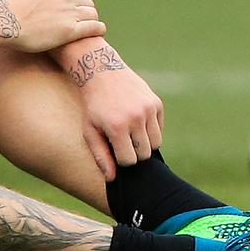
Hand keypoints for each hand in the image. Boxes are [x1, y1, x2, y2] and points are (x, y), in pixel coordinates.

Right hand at [0, 0, 104, 52]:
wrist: (3, 21)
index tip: (73, 7)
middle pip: (86, 1)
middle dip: (85, 9)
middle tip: (82, 18)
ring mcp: (69, 13)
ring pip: (92, 13)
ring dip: (92, 18)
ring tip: (91, 26)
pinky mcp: (70, 31)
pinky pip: (93, 27)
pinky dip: (98, 28)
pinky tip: (99, 31)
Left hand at [71, 52, 162, 179]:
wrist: (102, 71)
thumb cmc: (93, 105)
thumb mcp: (90, 130)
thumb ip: (100, 156)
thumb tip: (112, 179)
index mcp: (117, 126)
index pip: (129, 160)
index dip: (120, 158)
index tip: (113, 148)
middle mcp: (136, 117)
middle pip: (144, 154)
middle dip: (133, 152)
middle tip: (122, 141)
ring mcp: (148, 109)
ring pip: (156, 143)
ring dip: (144, 143)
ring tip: (130, 133)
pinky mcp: (156, 102)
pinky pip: (159, 128)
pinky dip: (150, 130)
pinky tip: (136, 121)